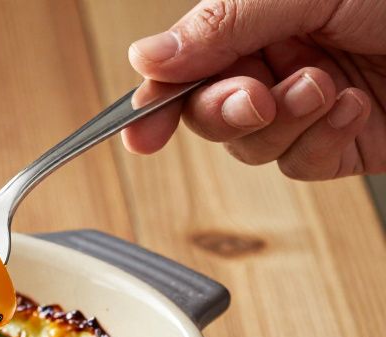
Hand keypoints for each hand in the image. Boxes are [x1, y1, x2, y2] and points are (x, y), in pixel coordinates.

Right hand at [122, 0, 385, 178]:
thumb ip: (222, 27)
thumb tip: (144, 58)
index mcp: (259, 17)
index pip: (184, 65)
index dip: (155, 101)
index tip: (139, 132)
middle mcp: (278, 60)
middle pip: (207, 112)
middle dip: (226, 112)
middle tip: (256, 99)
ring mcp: (309, 105)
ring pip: (251, 144)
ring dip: (284, 121)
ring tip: (325, 88)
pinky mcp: (342, 145)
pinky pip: (300, 164)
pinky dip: (321, 139)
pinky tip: (353, 108)